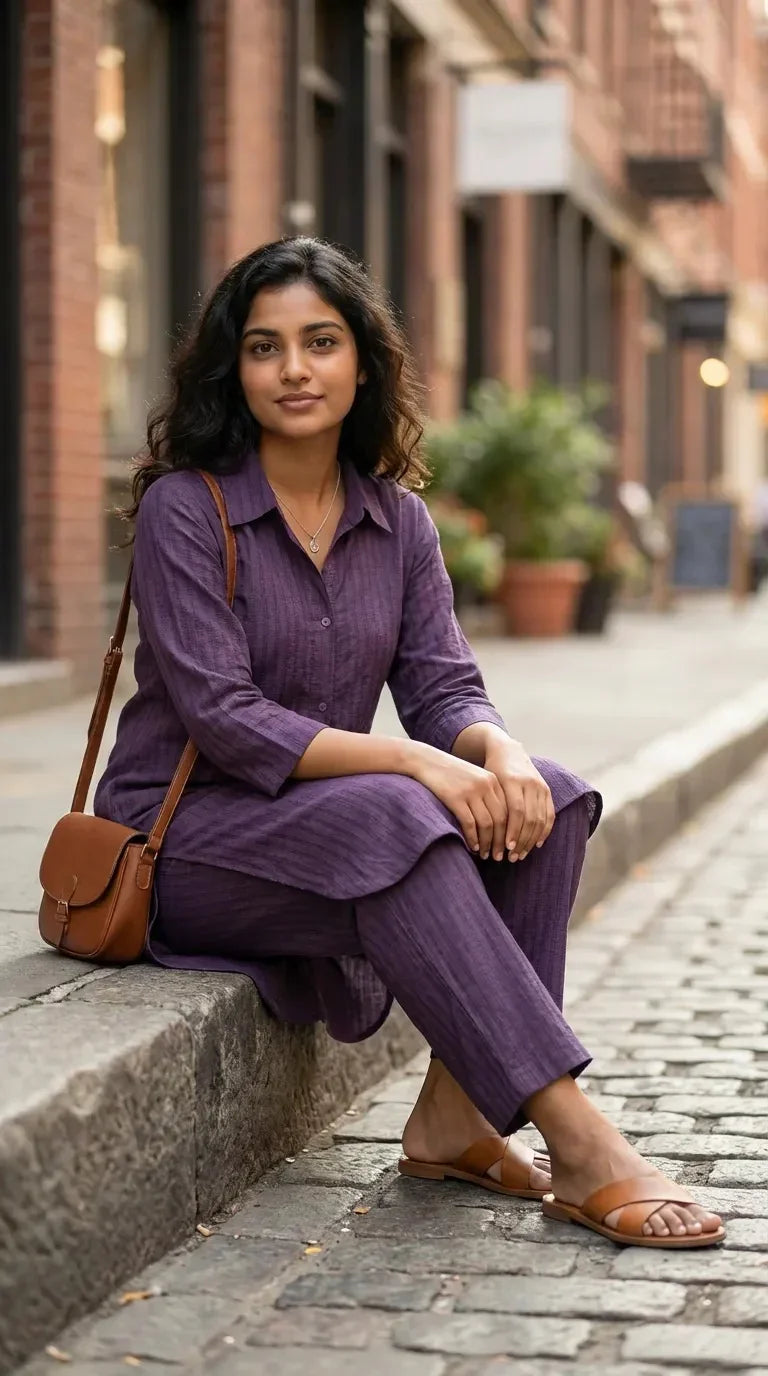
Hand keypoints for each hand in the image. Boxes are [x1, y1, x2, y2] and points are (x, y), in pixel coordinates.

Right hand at [408, 744, 508, 858]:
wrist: (425, 760)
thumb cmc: (449, 774)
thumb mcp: (473, 779)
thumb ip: (486, 795)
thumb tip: (497, 825)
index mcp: (493, 780)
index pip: (510, 811)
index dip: (510, 831)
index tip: (508, 846)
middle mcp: (486, 785)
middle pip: (501, 820)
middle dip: (501, 842)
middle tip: (499, 857)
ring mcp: (471, 791)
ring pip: (487, 824)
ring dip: (487, 843)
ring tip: (485, 855)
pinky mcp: (455, 798)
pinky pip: (469, 824)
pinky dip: (473, 839)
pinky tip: (471, 847)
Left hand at [483, 740, 554, 860]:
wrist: (507, 751)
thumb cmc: (490, 771)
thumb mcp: (486, 783)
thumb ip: (488, 804)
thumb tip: (482, 836)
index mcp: (511, 780)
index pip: (515, 811)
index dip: (512, 831)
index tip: (506, 847)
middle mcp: (529, 783)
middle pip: (529, 818)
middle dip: (522, 840)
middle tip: (513, 857)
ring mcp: (540, 786)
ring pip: (540, 818)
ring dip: (532, 840)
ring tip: (522, 854)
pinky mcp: (547, 790)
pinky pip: (549, 814)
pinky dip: (544, 831)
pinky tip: (537, 844)